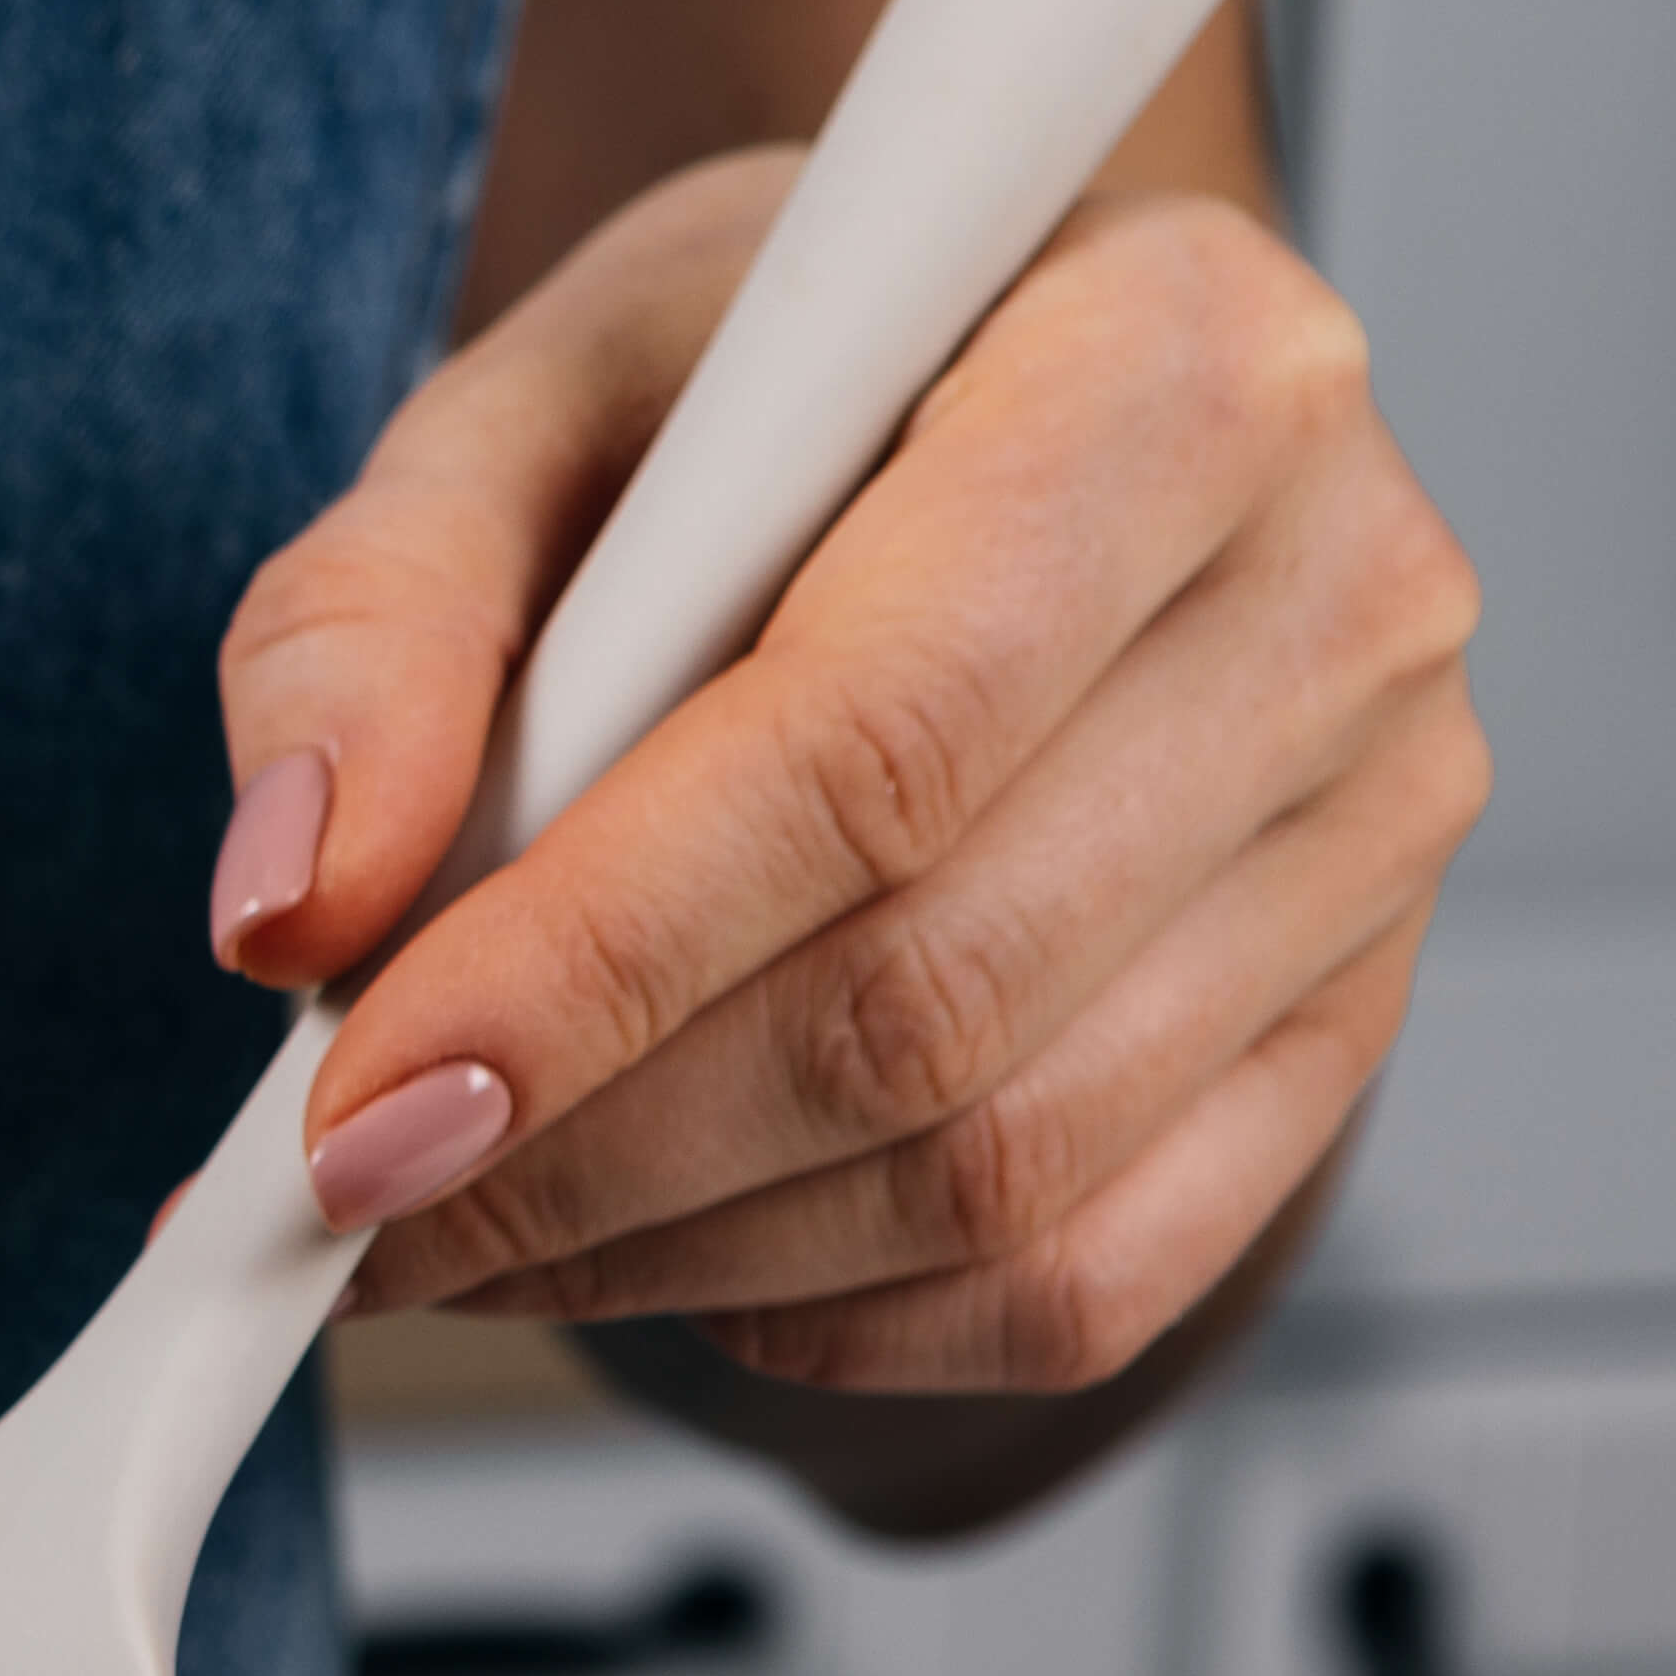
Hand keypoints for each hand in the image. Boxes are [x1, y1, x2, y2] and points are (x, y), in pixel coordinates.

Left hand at [206, 147, 1483, 1399]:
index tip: (355, 1117)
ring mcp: (1380, 828)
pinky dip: (812, 1313)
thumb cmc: (753, 400)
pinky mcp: (1353, 1020)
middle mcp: (1342, 591)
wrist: (964, 411)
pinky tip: (642, 1242)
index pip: (876, 744)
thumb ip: (367, 633)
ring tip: (450, 1223)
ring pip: (993, 1168)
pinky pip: (1077, 1275)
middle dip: (583, 1154)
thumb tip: (295, 908)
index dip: (593, 966)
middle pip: (928, 992)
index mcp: (1169, 361)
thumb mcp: (515, 419)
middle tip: (347, 1202)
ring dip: (662, 1253)